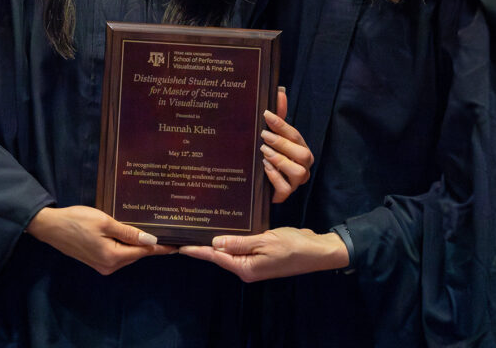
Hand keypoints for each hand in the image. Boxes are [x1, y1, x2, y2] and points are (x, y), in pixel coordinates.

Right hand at [25, 205, 174, 274]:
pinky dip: (126, 245)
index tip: (178, 246)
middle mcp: (109, 266)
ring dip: (138, 244)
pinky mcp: (96, 261)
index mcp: (113, 257)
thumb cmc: (77, 220)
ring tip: (153, 231)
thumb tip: (151, 240)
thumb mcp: (105, 222)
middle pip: (137, 253)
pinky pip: (118, 253)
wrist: (51, 227)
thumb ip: (129, 232)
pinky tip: (132, 235)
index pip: (144, 251)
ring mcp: (102, 265)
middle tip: (168, 232)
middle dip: (151, 244)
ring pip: (127, 254)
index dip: (162, 248)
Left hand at [178, 227, 347, 281]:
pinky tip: (224, 229)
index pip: (215, 257)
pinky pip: (241, 246)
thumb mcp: (265, 242)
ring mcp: (254, 262)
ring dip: (216, 240)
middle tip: (185, 231)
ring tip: (199, 227)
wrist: (317, 251)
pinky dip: (231, 238)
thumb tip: (214, 243)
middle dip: (203, 244)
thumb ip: (240, 243)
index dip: (196, 250)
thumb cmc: (293, 247)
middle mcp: (247, 267)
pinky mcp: (261, 254)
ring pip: (229, 250)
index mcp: (246, 268)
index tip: (178, 246)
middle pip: (219, 255)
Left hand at [262, 90, 312, 202]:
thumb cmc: (270, 156)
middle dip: (283, 144)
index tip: (266, 115)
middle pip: (302, 154)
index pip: (296, 135)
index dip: (282, 124)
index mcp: (301, 149)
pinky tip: (265, 168)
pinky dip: (275, 177)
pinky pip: (286, 188)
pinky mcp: (285, 194)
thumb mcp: (273, 136)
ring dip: (280, 160)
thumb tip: (280, 91)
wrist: (261, 184)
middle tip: (264, 135)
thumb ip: (279, 116)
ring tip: (264, 153)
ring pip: (298, 172)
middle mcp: (303, 165)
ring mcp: (296, 181)